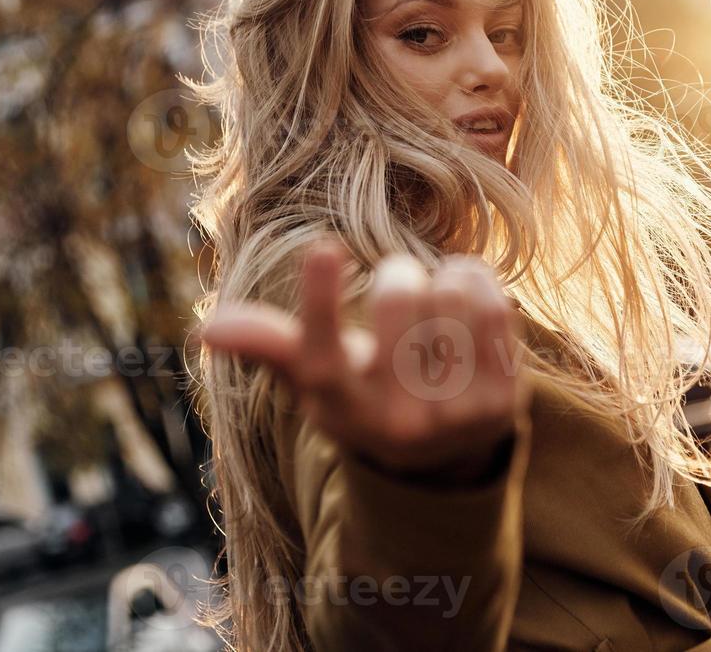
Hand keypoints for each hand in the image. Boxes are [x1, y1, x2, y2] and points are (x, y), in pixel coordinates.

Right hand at [202, 237, 526, 479]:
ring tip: (436, 291)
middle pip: (399, 300)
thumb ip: (267, 344)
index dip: (320, 301)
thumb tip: (205, 327)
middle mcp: (395, 420)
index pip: (321, 356)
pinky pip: (494, 306)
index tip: (322, 248)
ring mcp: (455, 415)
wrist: (440, 461)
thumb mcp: (314, 378)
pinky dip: (478, 283)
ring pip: (451, 294)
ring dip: (444, 275)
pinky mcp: (504, 401)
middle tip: (400, 283)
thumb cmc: (363, 395)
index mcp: (339, 408)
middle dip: (400, 274)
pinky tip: (467, 296)